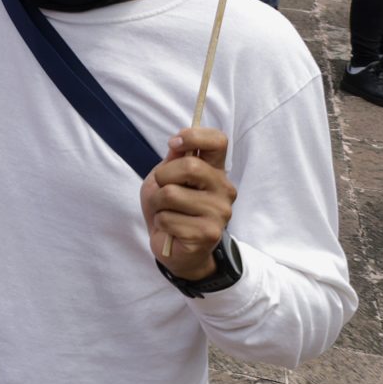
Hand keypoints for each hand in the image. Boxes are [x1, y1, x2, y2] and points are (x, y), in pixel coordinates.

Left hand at [142, 127, 235, 279]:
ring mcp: (220, 212)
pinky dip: (161, 223)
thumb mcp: (164, 178)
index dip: (194, 136)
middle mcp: (224, 189)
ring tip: (167, 212)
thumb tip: (177, 144)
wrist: (172, 247)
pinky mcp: (209, 234)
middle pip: (190, 167)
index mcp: (215, 170)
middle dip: (162, 177)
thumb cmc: (168, 208)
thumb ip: (173, 161)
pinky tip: (172, 229)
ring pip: (172, 194)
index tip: (174, 144)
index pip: (218, 141)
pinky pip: (168, 219)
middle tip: (162, 190)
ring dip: (158, 204)